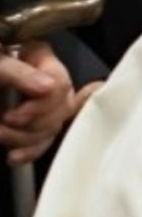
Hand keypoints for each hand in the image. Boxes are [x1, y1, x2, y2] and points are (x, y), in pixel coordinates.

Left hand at [0, 41, 73, 164]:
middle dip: (31, 125)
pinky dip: (29, 152)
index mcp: (41, 58)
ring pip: (53, 128)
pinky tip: (14, 157)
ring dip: (24, 139)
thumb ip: (17, 72)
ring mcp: (45, 103)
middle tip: (3, 124)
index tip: (11, 117)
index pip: (60, 84)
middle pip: (61, 109)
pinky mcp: (35, 122)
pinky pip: (44, 141)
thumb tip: (49, 87)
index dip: (41, 105)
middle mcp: (50, 80)